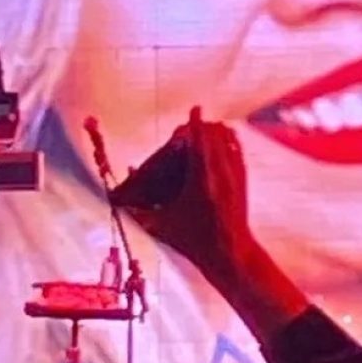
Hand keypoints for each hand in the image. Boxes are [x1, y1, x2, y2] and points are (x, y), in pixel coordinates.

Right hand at [126, 107, 251, 277]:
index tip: (194, 108)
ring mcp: (236, 177)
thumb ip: (138, 213)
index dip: (197, 123)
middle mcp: (221, 173)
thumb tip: (117, 202)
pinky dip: (230, 142)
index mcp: (201, 180)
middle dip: (205, 125)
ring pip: (230, 141)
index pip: (201, 142)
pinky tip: (225, 139)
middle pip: (217, 136)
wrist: (230, 254)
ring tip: (209, 126)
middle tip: (195, 120)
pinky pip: (238, 152)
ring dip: (218, 132)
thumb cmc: (194, 242)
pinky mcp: (244, 182)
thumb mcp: (162, 227)